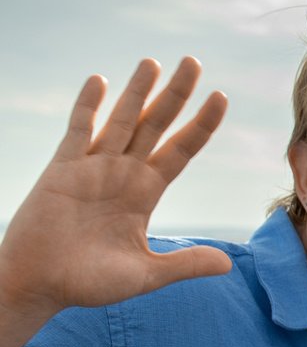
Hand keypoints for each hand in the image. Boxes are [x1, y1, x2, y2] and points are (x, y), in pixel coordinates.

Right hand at [0, 59, 231, 326]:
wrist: (39, 286)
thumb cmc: (89, 283)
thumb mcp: (146, 274)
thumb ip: (184, 264)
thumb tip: (227, 265)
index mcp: (146, 194)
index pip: (181, 149)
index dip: (201, 124)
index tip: (221, 97)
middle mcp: (123, 174)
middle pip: (156, 124)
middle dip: (175, 94)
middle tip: (194, 61)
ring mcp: (92, 168)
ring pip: (120, 120)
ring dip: (136, 91)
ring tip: (153, 61)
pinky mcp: (61, 170)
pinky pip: (78, 131)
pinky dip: (87, 107)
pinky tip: (100, 81)